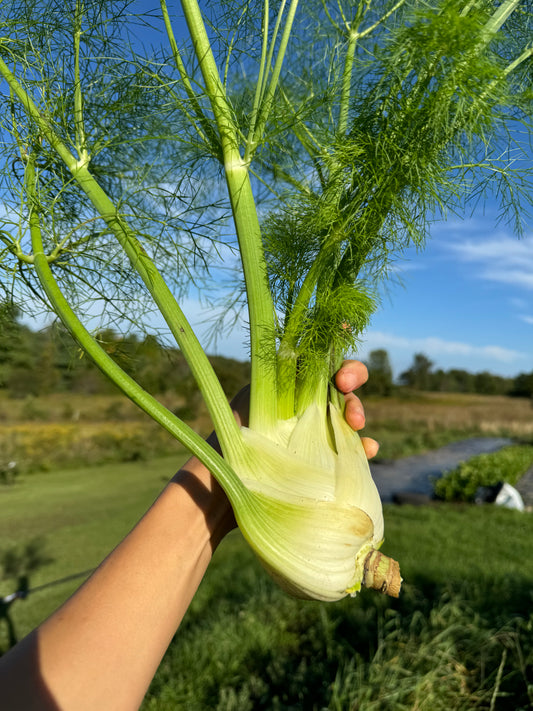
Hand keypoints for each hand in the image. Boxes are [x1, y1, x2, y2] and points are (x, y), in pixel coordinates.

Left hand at [229, 360, 377, 458]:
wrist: (226, 480)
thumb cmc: (236, 433)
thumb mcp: (252, 400)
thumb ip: (275, 379)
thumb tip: (291, 353)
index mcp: (294, 381)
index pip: (326, 363)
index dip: (342, 366)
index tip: (341, 379)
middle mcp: (311, 401)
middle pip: (344, 385)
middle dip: (353, 384)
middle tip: (347, 396)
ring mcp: (322, 428)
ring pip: (350, 414)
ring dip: (358, 414)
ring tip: (356, 425)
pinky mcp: (328, 457)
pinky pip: (352, 450)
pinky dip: (363, 448)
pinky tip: (368, 451)